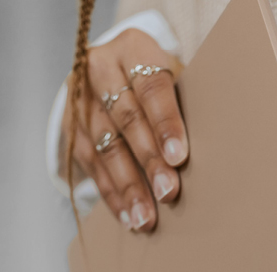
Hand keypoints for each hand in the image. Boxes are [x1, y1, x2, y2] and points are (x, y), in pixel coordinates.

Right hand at [63, 29, 186, 232]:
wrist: (116, 70)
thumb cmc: (158, 79)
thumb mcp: (173, 76)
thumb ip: (183, 105)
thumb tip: (207, 155)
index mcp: (132, 48)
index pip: (151, 86)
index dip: (165, 123)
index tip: (179, 156)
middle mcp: (99, 68)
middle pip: (126, 119)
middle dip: (148, 161)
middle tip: (168, 193)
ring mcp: (80, 98)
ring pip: (105, 147)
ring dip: (127, 186)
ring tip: (146, 217)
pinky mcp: (69, 125)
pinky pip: (90, 164)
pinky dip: (110, 192)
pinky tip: (127, 215)